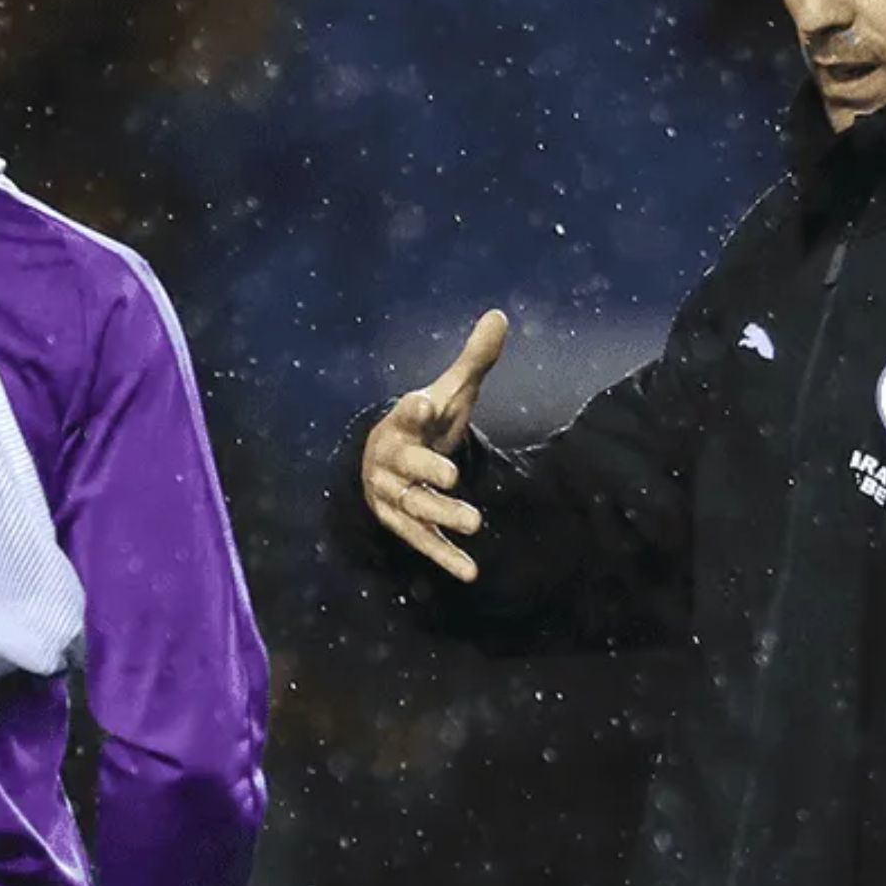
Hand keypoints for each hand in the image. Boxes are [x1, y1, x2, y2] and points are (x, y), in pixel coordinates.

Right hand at [360, 310, 508, 581]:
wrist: (384, 462)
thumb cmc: (424, 426)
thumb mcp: (449, 392)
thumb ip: (474, 361)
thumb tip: (501, 315)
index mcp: (403, 423)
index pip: (406, 413)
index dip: (415, 410)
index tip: (425, 403)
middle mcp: (392, 460)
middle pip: (407, 466)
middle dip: (427, 470)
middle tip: (453, 475)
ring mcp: (395, 495)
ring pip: (415, 507)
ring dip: (443, 515)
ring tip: (475, 522)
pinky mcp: (404, 524)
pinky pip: (423, 541)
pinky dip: (444, 556)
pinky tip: (469, 570)